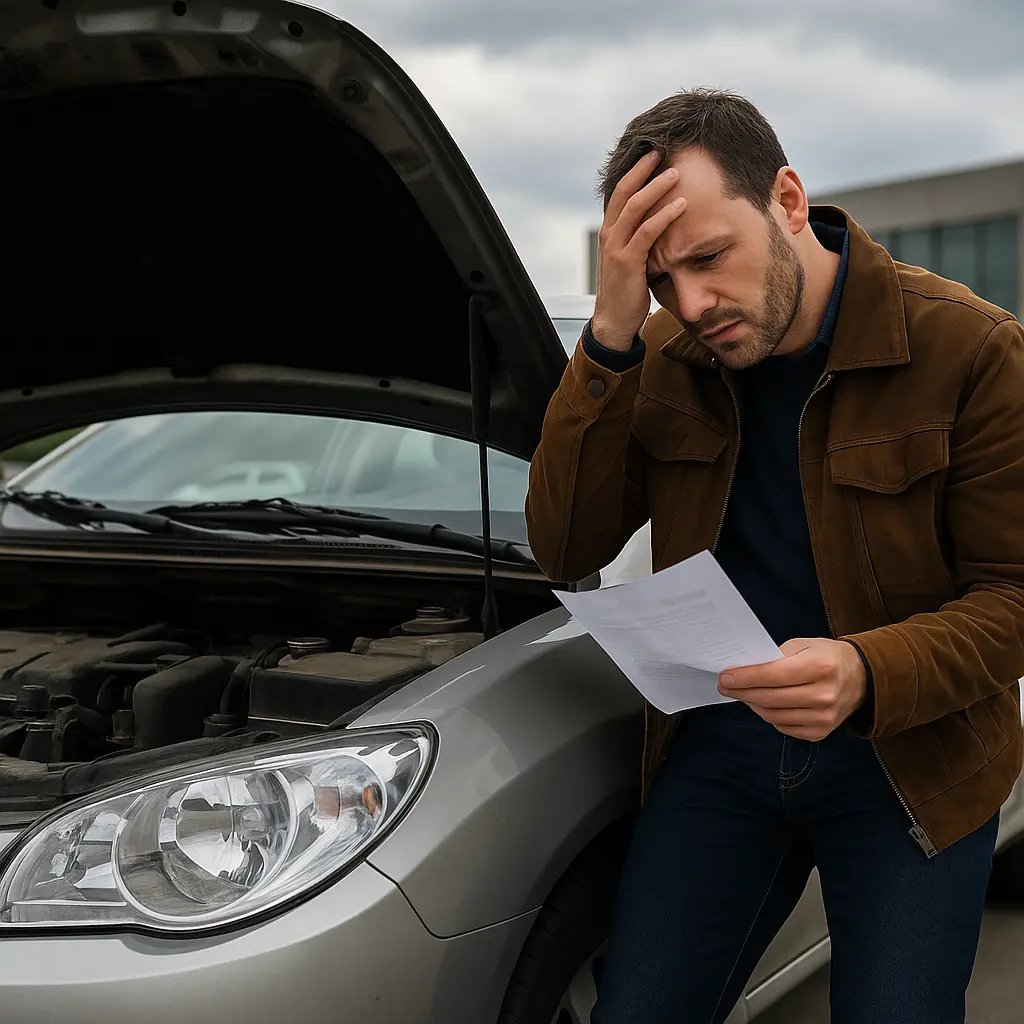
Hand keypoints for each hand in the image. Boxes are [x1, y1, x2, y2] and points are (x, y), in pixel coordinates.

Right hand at [591, 151, 686, 351]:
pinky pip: (647, 232)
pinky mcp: (627, 262)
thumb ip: (641, 238)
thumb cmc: (628, 290)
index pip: (621, 192)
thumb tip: (662, 221)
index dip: (637, 170)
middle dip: (644, 169)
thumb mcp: (633, 258)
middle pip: (624, 192)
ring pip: (635, 207)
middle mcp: (609, 234)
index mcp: (610, 231)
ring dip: (656, 187)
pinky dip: (664, 216)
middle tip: (664, 150)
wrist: (614, 322)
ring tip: (677, 173)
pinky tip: (681, 205)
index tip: (655, 153)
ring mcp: (616, 247)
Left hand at [717, 638, 867, 740]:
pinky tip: (763, 704)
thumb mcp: (803, 645)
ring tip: (742, 694)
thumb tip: (744, 670)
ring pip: (773, 715)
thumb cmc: (826, 657)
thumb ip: (775, 657)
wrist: (860, 678)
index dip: (745, 677)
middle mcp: (824, 695)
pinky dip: (768, 715)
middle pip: (770, 698)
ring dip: (752, 704)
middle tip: (725, 686)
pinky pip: (783, 727)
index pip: (773, 675)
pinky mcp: (820, 732)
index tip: (725, 676)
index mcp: (820, 667)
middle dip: (741, 692)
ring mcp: (824, 718)